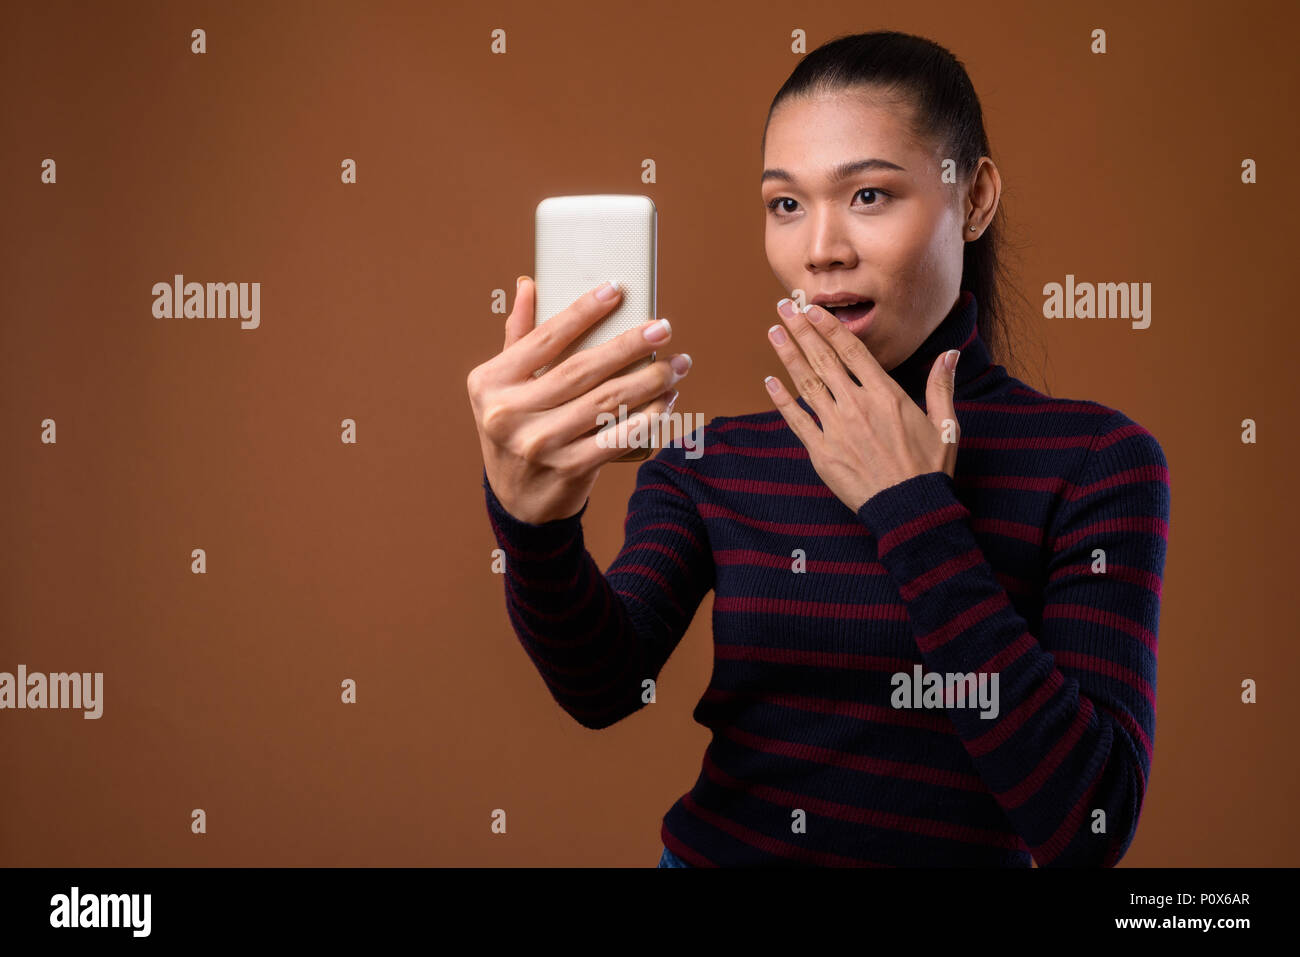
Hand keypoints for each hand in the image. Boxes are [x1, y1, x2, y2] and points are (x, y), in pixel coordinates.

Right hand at [466, 277, 688, 523]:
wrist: (516, 500)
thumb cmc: (515, 429)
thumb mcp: (501, 387)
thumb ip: (516, 337)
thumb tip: (528, 286)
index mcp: (491, 382)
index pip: (545, 338)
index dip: (583, 312)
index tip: (616, 290)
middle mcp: (510, 413)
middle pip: (582, 369)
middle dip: (629, 346)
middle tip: (663, 328)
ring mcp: (540, 444)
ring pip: (606, 402)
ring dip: (649, 381)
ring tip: (677, 365)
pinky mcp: (569, 469)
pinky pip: (618, 437)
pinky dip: (648, 418)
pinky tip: (668, 402)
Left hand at [763, 298, 960, 512]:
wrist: (910, 509)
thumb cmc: (929, 468)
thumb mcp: (945, 424)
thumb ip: (941, 386)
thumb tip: (951, 354)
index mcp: (886, 395)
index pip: (851, 351)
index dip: (829, 326)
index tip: (812, 308)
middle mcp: (857, 406)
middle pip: (823, 359)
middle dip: (801, 330)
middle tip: (783, 307)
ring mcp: (837, 429)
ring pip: (806, 384)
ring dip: (788, 356)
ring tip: (773, 332)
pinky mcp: (822, 453)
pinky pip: (796, 421)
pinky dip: (781, 400)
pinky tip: (769, 382)